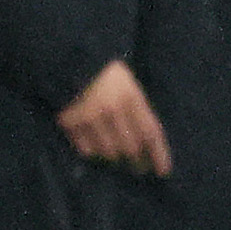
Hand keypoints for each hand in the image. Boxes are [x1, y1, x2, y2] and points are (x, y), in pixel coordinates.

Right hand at [58, 61, 170, 176]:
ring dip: (113, 156)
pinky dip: (91, 151)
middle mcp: (113, 109)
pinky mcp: (70, 122)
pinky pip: (85, 149)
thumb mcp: (127, 82)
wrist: (67, 58)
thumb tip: (145, 141)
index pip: (151, 132)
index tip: (163, 171)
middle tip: (138, 168)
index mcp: (131, 96)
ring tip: (114, 156)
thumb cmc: (103, 70)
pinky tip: (93, 146)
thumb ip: (136, 107)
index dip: (159, 154)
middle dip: (136, 161)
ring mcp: (90, 117)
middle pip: (130, 148)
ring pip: (108, 152)